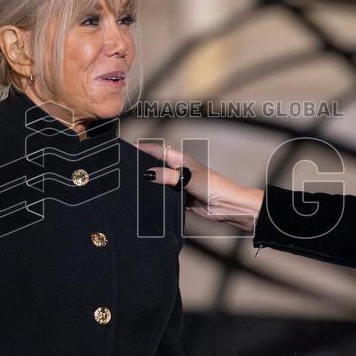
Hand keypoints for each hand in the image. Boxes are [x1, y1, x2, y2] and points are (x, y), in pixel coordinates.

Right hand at [136, 142, 263, 232]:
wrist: (228, 206)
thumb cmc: (215, 186)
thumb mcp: (188, 178)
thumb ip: (168, 176)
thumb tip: (148, 173)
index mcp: (180, 160)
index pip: (158, 151)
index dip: (144, 149)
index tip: (128, 149)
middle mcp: (178, 171)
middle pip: (156, 167)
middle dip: (144, 169)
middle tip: (127, 171)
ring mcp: (179, 186)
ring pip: (160, 184)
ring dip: (151, 186)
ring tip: (134, 187)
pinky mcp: (180, 200)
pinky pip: (165, 198)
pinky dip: (158, 200)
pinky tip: (148, 201)